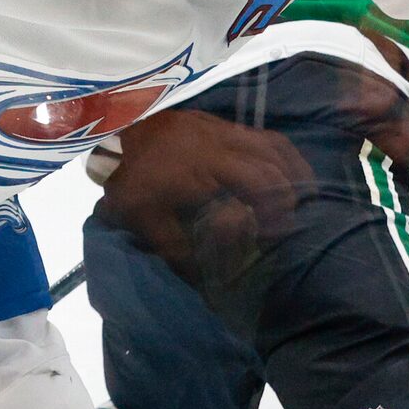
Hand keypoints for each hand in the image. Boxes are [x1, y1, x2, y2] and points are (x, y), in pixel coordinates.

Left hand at [95, 108, 315, 286]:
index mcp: (205, 165)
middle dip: (288, 196)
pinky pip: (263, 135)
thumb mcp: (142, 218)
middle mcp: (221, 142)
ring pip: (274, 145)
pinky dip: (281, 155)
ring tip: (297, 202)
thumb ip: (175, 250)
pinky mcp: (221, 123)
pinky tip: (284, 174)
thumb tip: (203, 285)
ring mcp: (224, 128)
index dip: (275, 210)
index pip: (258, 181)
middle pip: (273, 163)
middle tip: (285, 226)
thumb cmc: (128, 176)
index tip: (272, 236)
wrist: (112, 129)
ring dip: (292, 173)